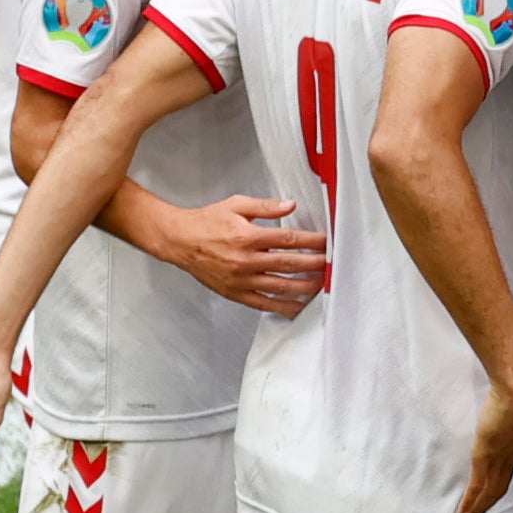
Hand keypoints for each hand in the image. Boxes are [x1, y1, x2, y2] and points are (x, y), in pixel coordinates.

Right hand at [148, 197, 329, 316]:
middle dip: (315, 264)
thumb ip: (266, 207)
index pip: (289, 239)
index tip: (327, 242)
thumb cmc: (206, 222)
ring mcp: (241, 280)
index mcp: (248, 237)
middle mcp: (246, 260)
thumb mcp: (237, 205)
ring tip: (323, 284)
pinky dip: (283, 307)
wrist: (179, 241)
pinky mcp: (235, 293)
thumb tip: (291, 205)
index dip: (312, 241)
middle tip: (332, 264)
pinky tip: (299, 306)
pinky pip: (264, 304)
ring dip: (305, 286)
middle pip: (289, 264)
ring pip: (280, 286)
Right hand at [457, 362, 512, 512]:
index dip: (499, 482)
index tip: (491, 492)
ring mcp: (500, 458)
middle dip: (488, 504)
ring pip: (488, 492)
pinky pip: (478, 487)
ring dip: (477, 509)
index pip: (508, 468)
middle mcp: (512, 455)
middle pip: (499, 486)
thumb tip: (509, 394)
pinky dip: (471, 504)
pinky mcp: (487, 457)